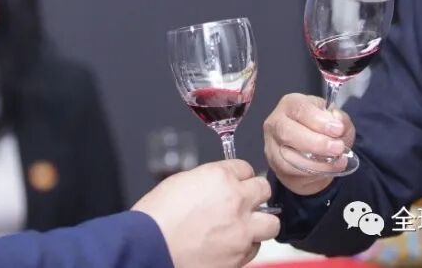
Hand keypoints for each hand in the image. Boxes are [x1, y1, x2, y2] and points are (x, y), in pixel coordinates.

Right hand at [133, 160, 278, 267]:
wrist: (150, 247)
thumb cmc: (157, 217)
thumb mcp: (181, 182)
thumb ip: (207, 180)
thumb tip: (217, 186)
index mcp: (220, 177)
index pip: (245, 167)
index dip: (239, 176)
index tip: (236, 182)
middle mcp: (236, 201)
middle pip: (264, 190)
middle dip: (255, 194)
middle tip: (244, 202)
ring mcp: (241, 230)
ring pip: (271, 223)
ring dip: (260, 222)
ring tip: (245, 226)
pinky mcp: (240, 256)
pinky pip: (255, 248)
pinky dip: (247, 246)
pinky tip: (232, 244)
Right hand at [263, 93, 355, 194]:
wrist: (313, 153)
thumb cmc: (323, 130)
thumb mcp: (336, 120)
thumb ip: (341, 119)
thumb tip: (338, 120)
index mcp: (291, 104)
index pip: (300, 109)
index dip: (319, 120)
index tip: (338, 129)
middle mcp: (276, 121)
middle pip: (288, 132)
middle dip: (316, 143)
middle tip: (338, 148)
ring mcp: (272, 144)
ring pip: (287, 156)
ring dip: (316, 162)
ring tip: (338, 161)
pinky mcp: (274, 163)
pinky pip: (290, 171)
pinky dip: (311, 172)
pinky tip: (327, 169)